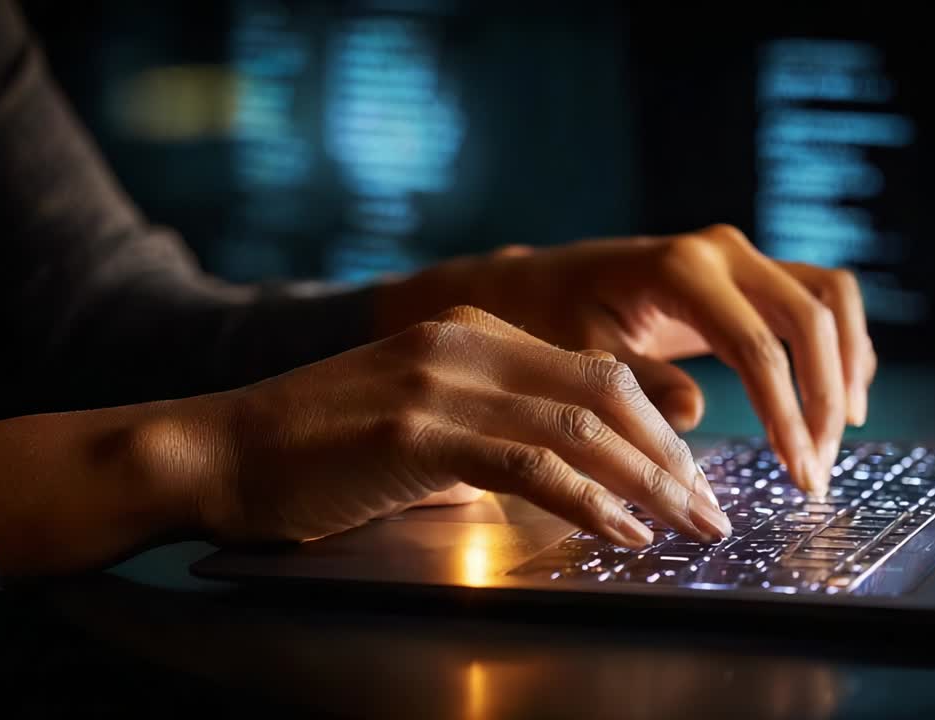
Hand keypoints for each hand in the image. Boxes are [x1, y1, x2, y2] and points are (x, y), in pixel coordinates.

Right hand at [163, 306, 730, 547]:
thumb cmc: (320, 451)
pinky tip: (622, 530)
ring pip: (580, 424)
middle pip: (605, 392)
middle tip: (711, 510)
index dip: (656, 428)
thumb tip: (558, 476)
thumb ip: (490, 437)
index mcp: (476, 335)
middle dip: (670, 457)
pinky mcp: (419, 428)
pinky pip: (530, 462)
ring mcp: (443, 381)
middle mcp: (468, 344)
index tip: (691, 479)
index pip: (596, 372)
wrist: (223, 450)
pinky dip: (588, 499)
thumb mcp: (420, 425)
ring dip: (648, 482)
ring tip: (690, 526)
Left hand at [378, 225, 876, 493]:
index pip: (757, 346)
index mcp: (679, 270)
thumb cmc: (555, 320)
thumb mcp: (581, 355)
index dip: (786, 414)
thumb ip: (636, 382)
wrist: (546, 285)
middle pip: (812, 318)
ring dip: (847, 367)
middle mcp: (721, 252)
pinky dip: (841, 346)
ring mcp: (743, 256)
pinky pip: (820, 298)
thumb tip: (693, 413)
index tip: (799, 475)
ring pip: (831, 298)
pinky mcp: (753, 273)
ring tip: (835, 438)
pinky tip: (834, 401)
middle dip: (824, 399)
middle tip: (817, 472)